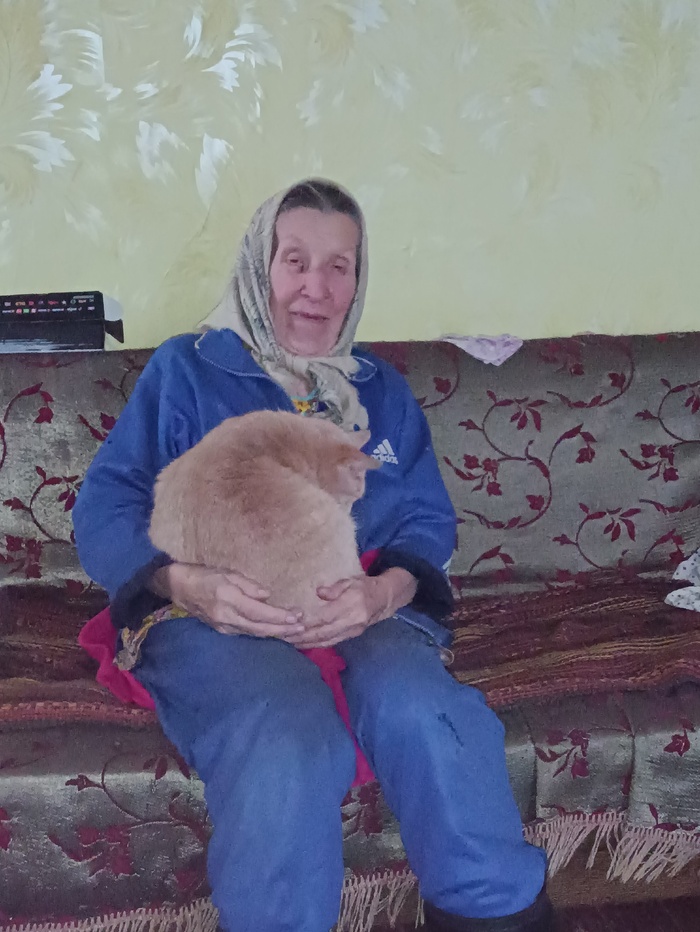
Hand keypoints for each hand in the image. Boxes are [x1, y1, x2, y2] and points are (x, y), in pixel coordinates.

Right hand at [149, 563, 305, 639]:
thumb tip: (267, 595)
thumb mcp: (227, 572)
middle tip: (302, 628)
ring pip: (255, 633)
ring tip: (295, 632)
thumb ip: (248, 585)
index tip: (296, 616)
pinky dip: (264, 633)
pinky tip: (276, 632)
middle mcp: (227, 617)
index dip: (279, 616)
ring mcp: (224, 626)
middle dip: (283, 629)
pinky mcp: (223, 630)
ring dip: (276, 633)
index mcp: (228, 599)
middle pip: (260, 627)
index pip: (259, 612)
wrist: (178, 588)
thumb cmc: (204, 574)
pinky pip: (247, 633)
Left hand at [288, 568, 416, 648]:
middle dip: (301, 636)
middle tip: (282, 635)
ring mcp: (351, 631)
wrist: (384, 599)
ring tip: (288, 642)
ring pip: (325, 641)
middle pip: (322, 632)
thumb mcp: (350, 581)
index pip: (325, 617)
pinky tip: (303, 644)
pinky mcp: (350, 636)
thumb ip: (335, 588)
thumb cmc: (364, 586)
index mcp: (351, 605)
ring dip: (305, 643)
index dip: (307, 621)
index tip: (290, 622)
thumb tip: (319, 593)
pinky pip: (330, 642)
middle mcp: (351, 621)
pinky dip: (315, 644)